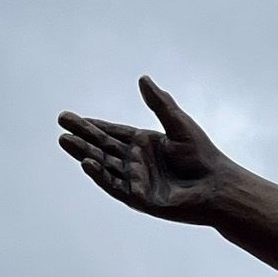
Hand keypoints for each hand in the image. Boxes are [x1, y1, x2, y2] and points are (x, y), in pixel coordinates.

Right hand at [57, 76, 235, 224]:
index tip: (71, 118)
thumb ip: (159, 104)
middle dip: (82, 136)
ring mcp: (136, 180)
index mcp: (145, 144)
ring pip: (104, 165)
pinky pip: (114, 185)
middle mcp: (137, 162)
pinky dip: (99, 175)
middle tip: (61, 124)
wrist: (216, 186)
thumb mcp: (178, 124)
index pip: (113, 133)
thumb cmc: (203, 156)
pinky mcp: (138, 198)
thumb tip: (143, 78)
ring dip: (84, 153)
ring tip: (64, 140)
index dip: (92, 126)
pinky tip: (86, 163)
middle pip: (103, 147)